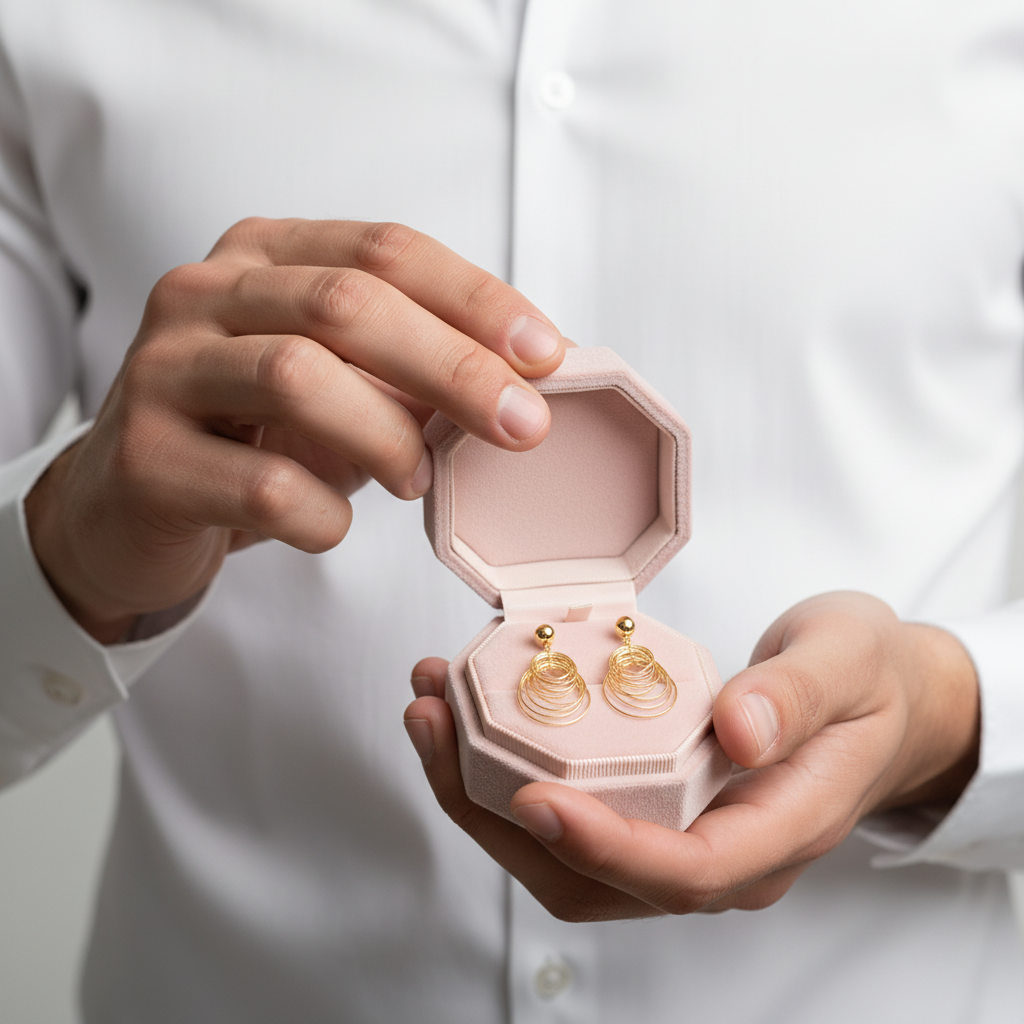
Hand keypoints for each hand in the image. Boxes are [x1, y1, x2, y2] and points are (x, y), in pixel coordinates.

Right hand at [26, 218, 564, 642]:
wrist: (127, 504)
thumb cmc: (251, 438)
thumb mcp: (336, 385)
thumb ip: (409, 371)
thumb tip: (523, 385)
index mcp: (260, 257)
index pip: (384, 250)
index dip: (475, 299)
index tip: (547, 354)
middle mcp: (202, 294)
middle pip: (348, 305)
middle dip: (455, 368)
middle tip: (524, 426)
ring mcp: (162, 371)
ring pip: (298, 378)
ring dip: (388, 439)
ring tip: (418, 482)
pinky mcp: (144, 459)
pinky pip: (264, 486)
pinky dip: (325, 514)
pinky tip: (332, 523)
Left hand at [404, 591, 978, 919]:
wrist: (877, 699)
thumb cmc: (867, 683)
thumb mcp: (848, 664)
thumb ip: (798, 696)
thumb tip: (738, 731)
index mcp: (775, 833)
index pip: (682, 871)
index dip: (604, 847)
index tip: (534, 798)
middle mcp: (718, 855)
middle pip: (592, 877)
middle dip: (498, 816)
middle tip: (436, 727)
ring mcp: (678, 836)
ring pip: (562, 855)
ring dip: (481, 793)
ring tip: (431, 710)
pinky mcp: (649, 806)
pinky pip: (567, 808)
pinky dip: (504, 771)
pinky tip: (469, 713)